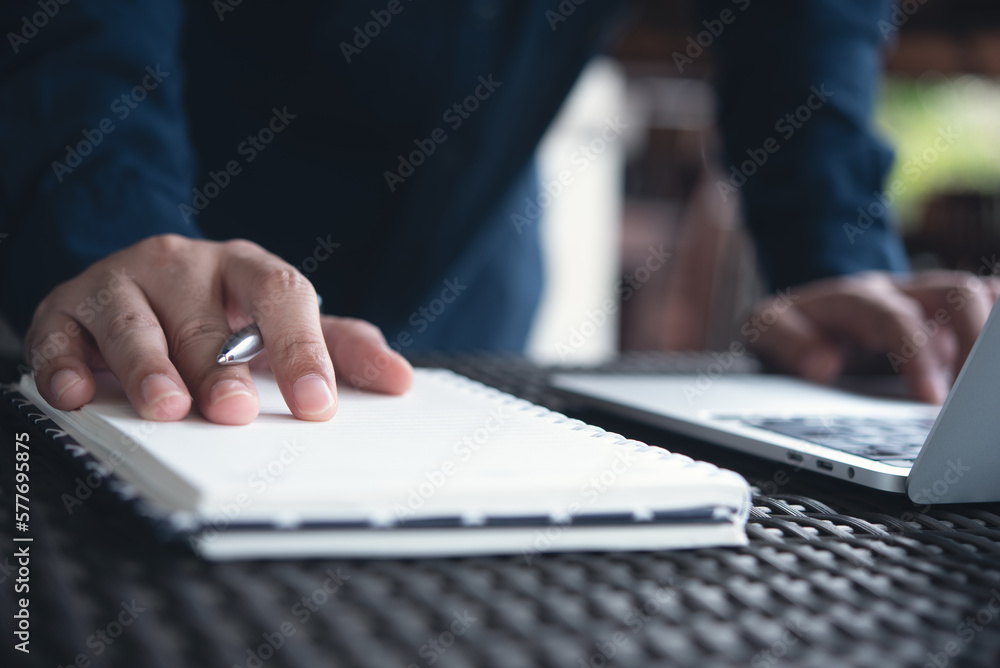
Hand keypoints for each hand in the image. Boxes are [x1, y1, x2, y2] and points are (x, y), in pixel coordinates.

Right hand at [24, 235, 412, 423]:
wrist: (140, 286)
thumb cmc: (224, 315)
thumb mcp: (285, 326)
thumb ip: (341, 349)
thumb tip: (402, 380)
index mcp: (247, 268)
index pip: (283, 296)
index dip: (302, 348)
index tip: (317, 403)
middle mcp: (183, 265)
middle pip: (206, 319)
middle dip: (220, 369)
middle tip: (235, 412)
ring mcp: (122, 282)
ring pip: (134, 322)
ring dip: (149, 368)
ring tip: (167, 409)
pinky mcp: (66, 307)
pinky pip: (61, 335)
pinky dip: (65, 365)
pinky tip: (76, 394)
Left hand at [745, 270, 999, 403]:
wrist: (812, 309)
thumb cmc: (796, 325)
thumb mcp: (765, 329)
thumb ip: (784, 341)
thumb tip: (823, 364)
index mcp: (857, 297)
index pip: (896, 317)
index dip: (918, 354)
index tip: (933, 399)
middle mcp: (903, 291)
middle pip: (955, 292)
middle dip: (974, 339)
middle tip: (972, 396)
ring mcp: (934, 300)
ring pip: (982, 294)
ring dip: (994, 334)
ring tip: (990, 389)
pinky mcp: (954, 315)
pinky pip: (992, 305)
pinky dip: (999, 325)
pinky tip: (996, 372)